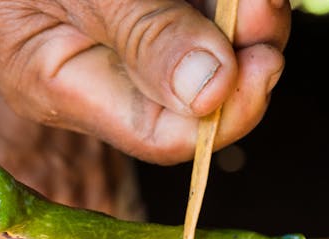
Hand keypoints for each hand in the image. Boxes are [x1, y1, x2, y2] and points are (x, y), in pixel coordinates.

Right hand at [0, 0, 289, 163]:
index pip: (159, 135)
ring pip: (206, 62)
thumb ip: (141, 34)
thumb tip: (210, 91)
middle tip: (264, 10)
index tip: (262, 61)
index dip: (223, 113)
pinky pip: (196, 27)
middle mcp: (98, 82)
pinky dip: (225, 10)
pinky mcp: (141, 20)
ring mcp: (121, 49)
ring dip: (243, 27)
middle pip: (192, 101)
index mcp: (64, 91)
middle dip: (242, 60)